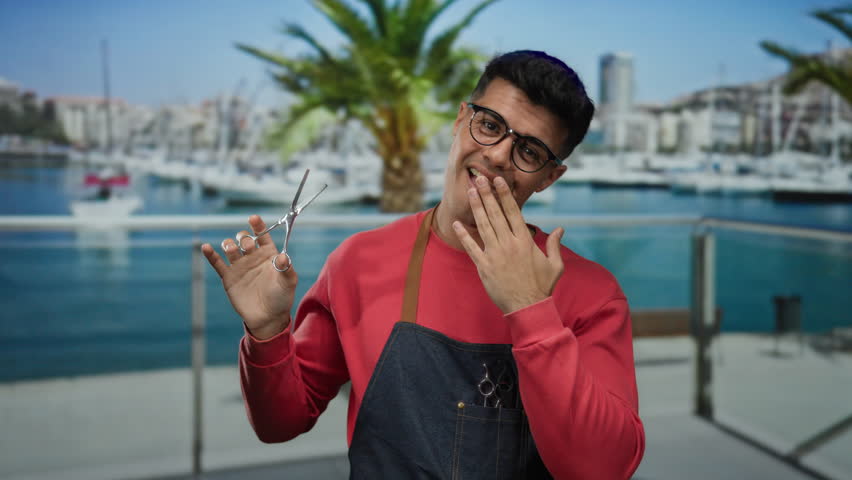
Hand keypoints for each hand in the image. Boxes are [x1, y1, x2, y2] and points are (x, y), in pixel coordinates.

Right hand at [201, 215, 295, 338]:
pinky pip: (217, 263)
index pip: (262, 235)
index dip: (257, 225)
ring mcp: (240, 266)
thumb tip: (283, 256)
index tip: (253, 218)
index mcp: (268, 254)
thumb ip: (286, 269)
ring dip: (229, 245)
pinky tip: (206, 247)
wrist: (268, 317)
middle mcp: (253, 257)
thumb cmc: (281, 297)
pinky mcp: (228, 277)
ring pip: (230, 248)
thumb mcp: (288, 282)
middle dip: (244, 239)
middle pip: (244, 240)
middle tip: (248, 246)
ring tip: (231, 249)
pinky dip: (211, 254)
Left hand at [453, 175, 564, 313]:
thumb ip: (554, 245)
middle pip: (496, 214)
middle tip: (479, 178)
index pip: (513, 212)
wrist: (528, 308)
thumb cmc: (542, 287)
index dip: (505, 194)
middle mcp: (509, 244)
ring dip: (476, 207)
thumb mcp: (555, 265)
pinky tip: (457, 223)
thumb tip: (560, 229)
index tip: (499, 180)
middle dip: (487, 194)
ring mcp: (495, 255)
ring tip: (470, 192)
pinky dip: (464, 235)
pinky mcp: (484, 267)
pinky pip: (472, 248)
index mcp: (525, 242)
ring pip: (483, 226)